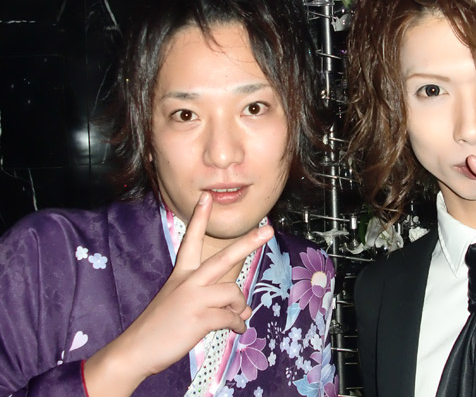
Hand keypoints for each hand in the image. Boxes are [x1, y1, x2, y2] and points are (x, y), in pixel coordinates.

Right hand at [84, 191, 272, 395]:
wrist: (136, 349)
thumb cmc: (160, 326)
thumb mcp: (183, 304)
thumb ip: (216, 302)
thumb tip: (245, 310)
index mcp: (182, 274)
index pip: (192, 240)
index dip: (199, 218)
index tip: (206, 197)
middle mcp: (189, 282)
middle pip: (224, 257)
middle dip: (248, 242)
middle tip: (268, 230)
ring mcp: (194, 299)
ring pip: (233, 292)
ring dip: (239, 307)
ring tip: (235, 317)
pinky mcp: (200, 319)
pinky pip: (232, 317)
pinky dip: (238, 324)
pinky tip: (237, 329)